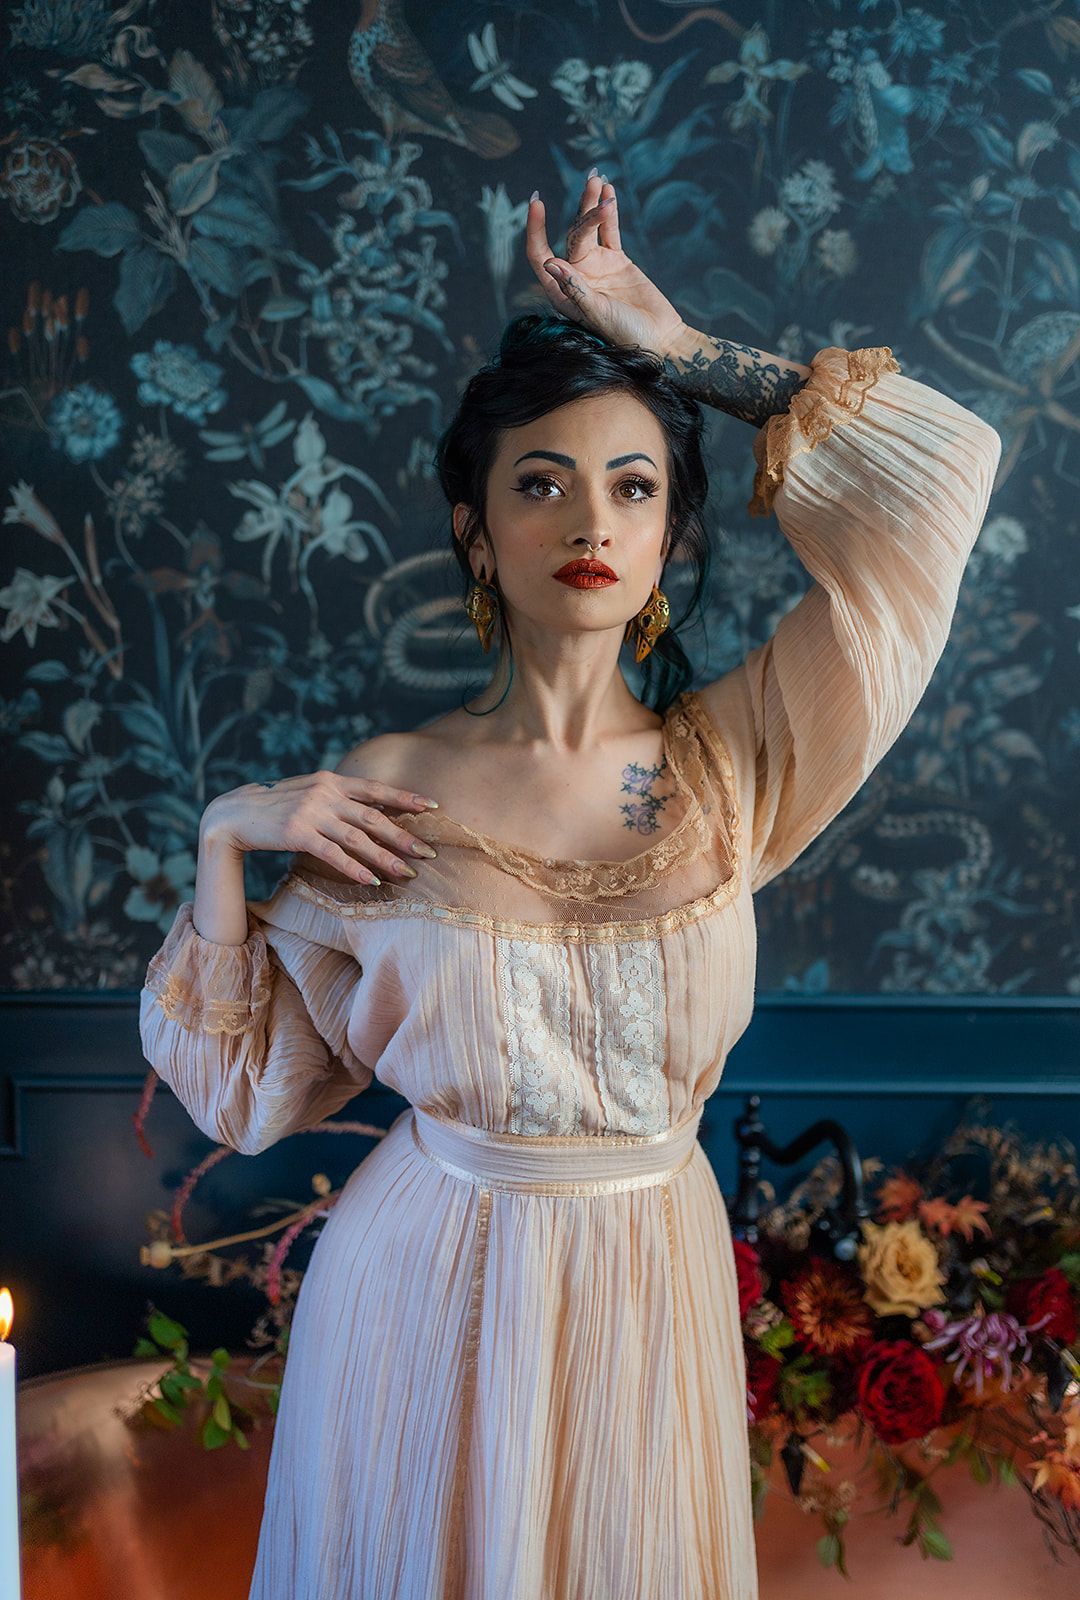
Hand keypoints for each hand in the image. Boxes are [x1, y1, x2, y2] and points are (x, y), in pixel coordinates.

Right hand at [201, 771, 438, 885]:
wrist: (235, 814)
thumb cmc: (277, 806)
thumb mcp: (310, 791)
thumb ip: (338, 797)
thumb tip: (373, 807)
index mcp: (332, 780)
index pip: (376, 789)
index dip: (405, 798)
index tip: (432, 807)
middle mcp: (325, 794)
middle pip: (374, 817)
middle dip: (404, 836)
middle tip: (428, 853)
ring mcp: (311, 813)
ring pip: (358, 838)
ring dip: (385, 858)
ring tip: (407, 873)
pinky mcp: (298, 834)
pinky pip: (333, 854)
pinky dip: (354, 868)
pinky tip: (371, 880)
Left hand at [525, 172, 686, 355]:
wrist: (659, 339)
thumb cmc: (626, 336)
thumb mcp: (599, 313)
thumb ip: (576, 290)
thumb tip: (550, 264)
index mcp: (562, 292)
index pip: (540, 256)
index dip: (535, 230)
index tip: (537, 203)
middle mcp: (575, 276)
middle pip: (571, 235)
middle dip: (583, 211)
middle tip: (594, 187)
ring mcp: (596, 266)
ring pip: (589, 228)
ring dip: (591, 203)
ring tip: (595, 178)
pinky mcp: (616, 260)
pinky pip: (610, 231)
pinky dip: (609, 212)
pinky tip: (608, 191)